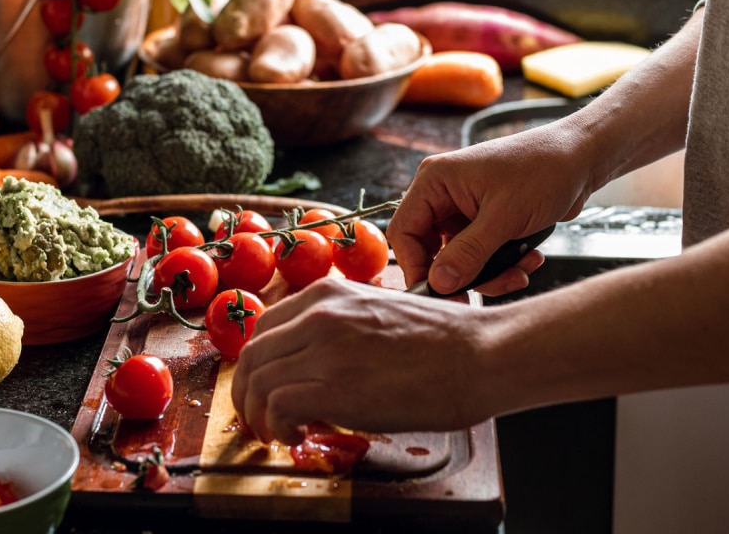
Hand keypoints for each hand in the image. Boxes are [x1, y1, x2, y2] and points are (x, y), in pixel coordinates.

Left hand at [232, 278, 495, 444]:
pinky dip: (277, 426)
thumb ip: (342, 326)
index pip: (265, 328)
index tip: (265, 386)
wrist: (480, 354)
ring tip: (277, 433)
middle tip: (260, 418)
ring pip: (257, 381)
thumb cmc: (445, 340)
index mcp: (328, 293)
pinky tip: (296, 435)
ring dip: (258, 415)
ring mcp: (324, 348)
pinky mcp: (334, 386)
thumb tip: (320, 360)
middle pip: (252, 356)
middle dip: (248, 393)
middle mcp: (319, 314)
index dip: (258, 364)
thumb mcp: (379, 313)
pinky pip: (277, 406)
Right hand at [387, 124, 591, 294]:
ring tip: (520, 270)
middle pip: (432, 250)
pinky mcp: (486, 220)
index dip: (417, 267)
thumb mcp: (505, 217)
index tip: (440, 292)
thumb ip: (468, 253)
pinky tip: (530, 258)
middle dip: (463, 274)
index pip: (405, 232)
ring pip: (460, 258)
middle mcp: (445, 194)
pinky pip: (482, 255)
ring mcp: (465, 208)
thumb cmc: (544, 169)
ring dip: (491, 272)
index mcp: (436, 181)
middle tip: (486, 291)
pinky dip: (504, 264)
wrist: (583, 157)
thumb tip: (438, 283)